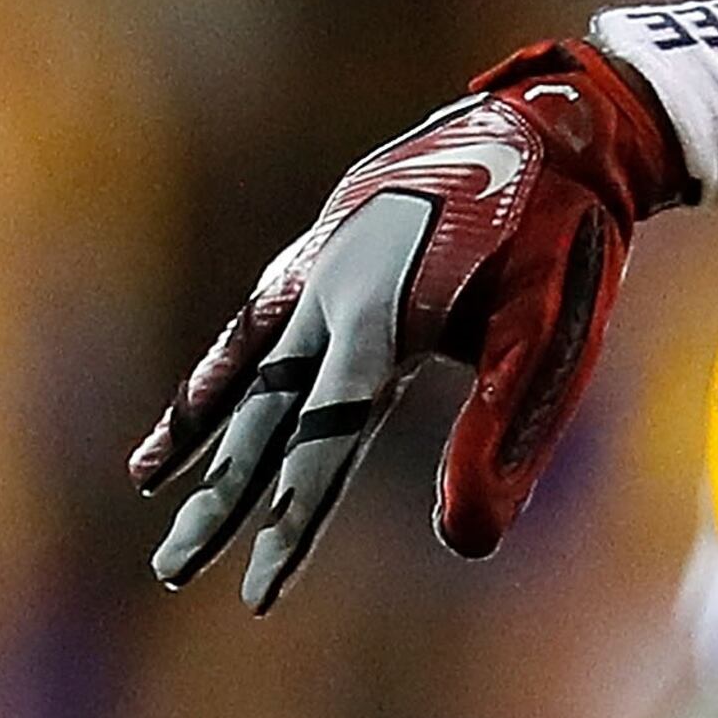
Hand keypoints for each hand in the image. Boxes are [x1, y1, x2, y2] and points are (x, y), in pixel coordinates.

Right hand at [131, 41, 683, 610]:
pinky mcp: (324, 246)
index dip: (290, 523)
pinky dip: (222, 366)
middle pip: (264, 417)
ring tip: (151, 489)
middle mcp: (332, 297)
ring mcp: (319, 266)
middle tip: (171, 571)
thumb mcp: (549, 337)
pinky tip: (195, 405)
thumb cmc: (565, 235)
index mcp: (384, 326)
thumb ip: (500, 435)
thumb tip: (466, 544)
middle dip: (223, 498)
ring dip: (206, 435)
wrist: (555, 123)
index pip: (322, 448)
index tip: (256, 594)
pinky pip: (257, 320)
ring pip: (248, 368)